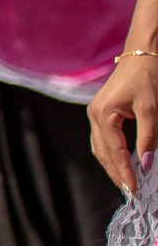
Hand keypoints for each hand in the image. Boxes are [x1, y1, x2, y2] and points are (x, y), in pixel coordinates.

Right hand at [90, 53, 157, 191]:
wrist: (141, 53)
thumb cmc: (147, 77)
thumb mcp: (152, 108)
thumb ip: (148, 138)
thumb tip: (146, 164)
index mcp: (102, 115)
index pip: (114, 151)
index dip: (125, 172)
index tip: (135, 190)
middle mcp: (94, 116)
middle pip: (103, 153)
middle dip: (116, 173)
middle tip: (131, 192)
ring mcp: (95, 114)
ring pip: (100, 148)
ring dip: (112, 165)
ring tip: (126, 181)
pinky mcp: (101, 112)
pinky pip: (103, 139)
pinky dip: (111, 154)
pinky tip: (121, 161)